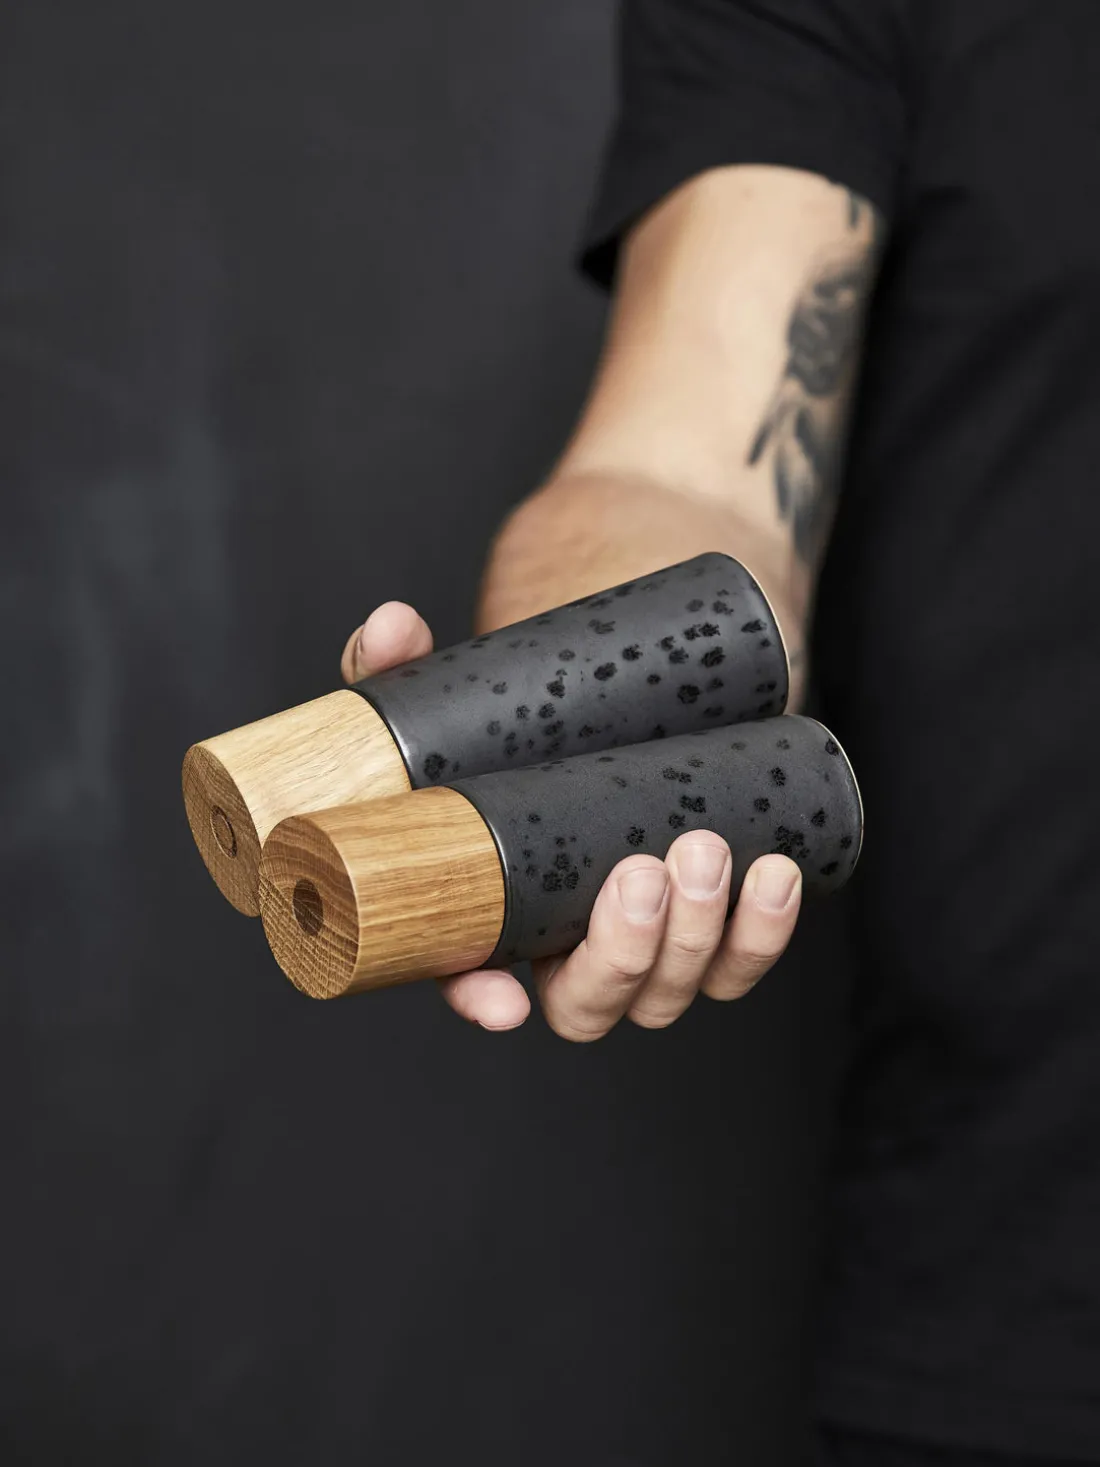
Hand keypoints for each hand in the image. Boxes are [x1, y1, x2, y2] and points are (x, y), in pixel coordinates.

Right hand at [343, 603, 802, 1037]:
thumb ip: (396, 662)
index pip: (469, 981)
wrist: (609, 702)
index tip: (504, 999)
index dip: (481, 1000)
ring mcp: (642, 943)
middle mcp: (562, 949)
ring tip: (704, 848)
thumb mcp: (448, 693)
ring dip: (696, 936)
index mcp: (487, 915)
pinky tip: (771, 874)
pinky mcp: (709, 920)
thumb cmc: (515, 721)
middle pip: (588, 1005)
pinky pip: (740, 960)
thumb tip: (389, 625)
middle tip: (640, 871)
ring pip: (669, 990)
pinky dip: (761, 931)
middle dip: (624, 955)